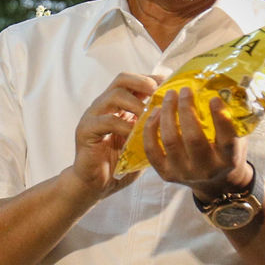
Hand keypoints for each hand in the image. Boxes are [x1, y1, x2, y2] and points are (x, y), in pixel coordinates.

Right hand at [70, 72, 159, 199]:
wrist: (94, 185)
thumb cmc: (118, 164)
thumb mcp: (141, 143)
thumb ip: (152, 129)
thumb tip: (178, 121)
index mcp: (116, 105)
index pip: (133, 81)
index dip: (152, 79)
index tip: (170, 84)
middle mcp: (103, 106)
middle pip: (122, 79)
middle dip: (144, 82)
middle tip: (160, 93)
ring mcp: (92, 116)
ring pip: (114, 95)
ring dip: (137, 104)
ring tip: (150, 116)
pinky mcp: (85, 130)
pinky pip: (107, 121)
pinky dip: (125, 126)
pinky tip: (135, 135)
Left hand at [142, 87, 252, 201]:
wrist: (217, 185)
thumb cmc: (226, 153)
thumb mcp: (238, 139)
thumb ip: (231, 120)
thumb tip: (221, 87)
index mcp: (228, 160)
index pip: (226, 140)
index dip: (220, 118)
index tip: (213, 98)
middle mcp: (207, 169)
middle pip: (193, 138)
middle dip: (187, 110)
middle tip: (184, 90)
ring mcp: (184, 173)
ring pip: (170, 141)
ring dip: (167, 114)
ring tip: (169, 96)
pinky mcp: (166, 174)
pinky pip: (152, 150)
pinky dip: (150, 129)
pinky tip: (155, 112)